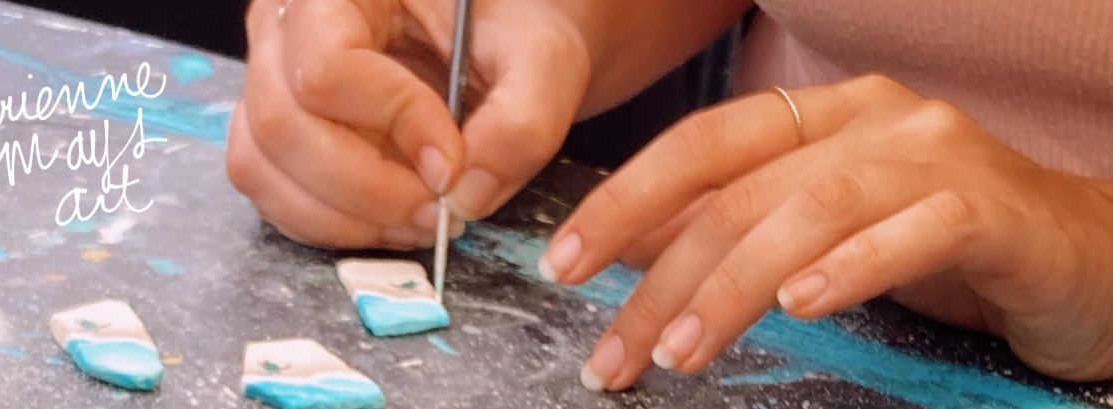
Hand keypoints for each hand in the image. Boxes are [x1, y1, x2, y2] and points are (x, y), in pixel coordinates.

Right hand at [227, 0, 591, 248]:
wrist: (496, 38)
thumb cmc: (509, 31)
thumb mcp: (542, 60)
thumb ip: (520, 125)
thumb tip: (464, 198)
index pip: (328, 68)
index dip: (391, 126)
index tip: (452, 160)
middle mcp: (283, 26)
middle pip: (283, 125)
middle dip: (367, 189)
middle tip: (438, 213)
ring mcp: (268, 81)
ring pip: (263, 167)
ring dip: (344, 217)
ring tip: (420, 220)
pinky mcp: (272, 132)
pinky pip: (271, 193)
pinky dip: (329, 225)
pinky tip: (391, 221)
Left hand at [539, 74, 1112, 389]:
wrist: (1085, 256)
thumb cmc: (941, 244)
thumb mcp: (822, 230)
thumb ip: (741, 229)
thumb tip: (636, 254)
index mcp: (822, 116)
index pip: (700, 145)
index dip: (623, 201)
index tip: (564, 263)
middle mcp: (874, 120)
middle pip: (741, 190)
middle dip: (661, 276)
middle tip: (617, 350)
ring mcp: (936, 157)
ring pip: (809, 210)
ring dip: (733, 286)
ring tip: (681, 350)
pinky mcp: (993, 209)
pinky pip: (909, 233)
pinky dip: (847, 269)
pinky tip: (801, 307)